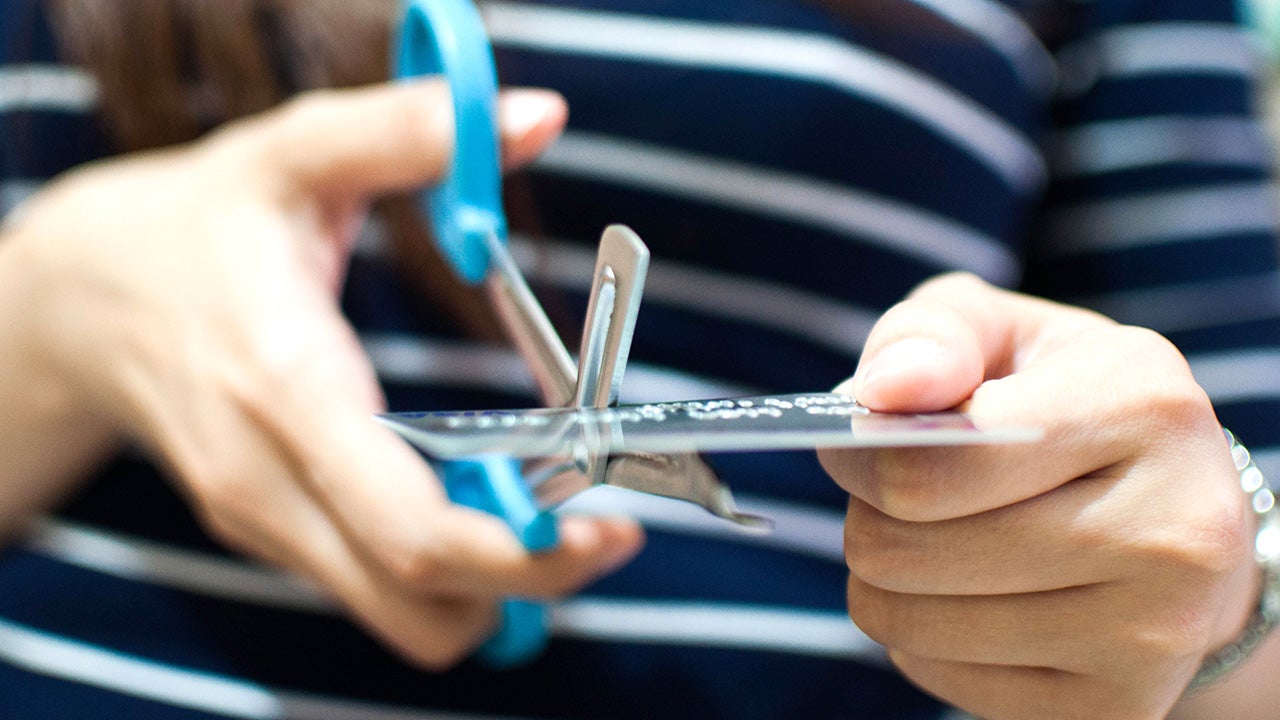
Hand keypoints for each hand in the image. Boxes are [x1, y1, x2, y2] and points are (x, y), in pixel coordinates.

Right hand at [0, 81, 642, 667]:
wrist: (80, 301)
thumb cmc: (200, 225)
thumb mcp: (295, 154)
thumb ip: (409, 129)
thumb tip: (536, 118)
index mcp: (288, 389)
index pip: (411, 529)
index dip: (523, 552)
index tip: (607, 529)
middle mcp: (270, 481)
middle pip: (418, 602)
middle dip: (530, 582)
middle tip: (599, 528)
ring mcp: (264, 521)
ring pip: (400, 616)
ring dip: (489, 584)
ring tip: (540, 506)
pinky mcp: (269, 534)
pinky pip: (373, 590)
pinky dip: (442, 571)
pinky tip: (473, 498)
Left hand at [818, 273, 1256, 718]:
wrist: (1183, 519)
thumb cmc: (1065, 407)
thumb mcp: (1005, 335)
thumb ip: (931, 334)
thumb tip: (881, 389)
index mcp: (1141, 405)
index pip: (932, 464)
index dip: (857, 456)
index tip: (849, 444)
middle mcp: (1169, 527)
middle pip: (905, 550)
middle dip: (868, 516)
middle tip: (894, 495)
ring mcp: (1151, 633)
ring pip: (910, 622)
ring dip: (887, 580)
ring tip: (933, 540)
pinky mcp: (1117, 707)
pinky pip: (938, 676)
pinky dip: (924, 636)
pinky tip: (974, 596)